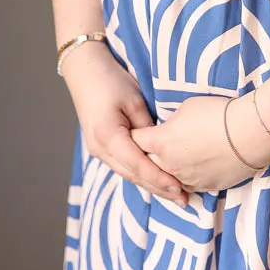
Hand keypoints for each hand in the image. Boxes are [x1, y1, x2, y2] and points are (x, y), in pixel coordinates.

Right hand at [61, 41, 188, 205]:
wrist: (85, 70)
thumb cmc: (112, 80)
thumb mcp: (135, 101)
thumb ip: (148, 128)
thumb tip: (162, 148)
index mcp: (108, 136)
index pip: (138, 165)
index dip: (160, 179)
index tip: (180, 188)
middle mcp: (99, 148)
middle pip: (132, 175)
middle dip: (158, 188)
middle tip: (184, 199)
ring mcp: (96, 150)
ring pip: (127, 174)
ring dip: (149, 184)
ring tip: (173, 194)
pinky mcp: (99, 147)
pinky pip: (122, 166)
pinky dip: (139, 174)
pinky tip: (154, 179)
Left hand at [130, 94, 269, 193]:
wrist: (249, 133)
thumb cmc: (219, 113)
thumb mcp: (187, 108)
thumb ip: (171, 122)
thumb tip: (169, 129)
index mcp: (160, 142)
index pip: (134, 141)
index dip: (133, 135)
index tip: (133, 132)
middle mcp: (168, 165)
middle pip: (146, 164)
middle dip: (144, 156)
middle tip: (144, 150)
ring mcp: (186, 180)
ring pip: (166, 179)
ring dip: (164, 171)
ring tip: (168, 161)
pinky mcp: (205, 188)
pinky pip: (187, 186)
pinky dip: (184, 179)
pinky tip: (188, 170)